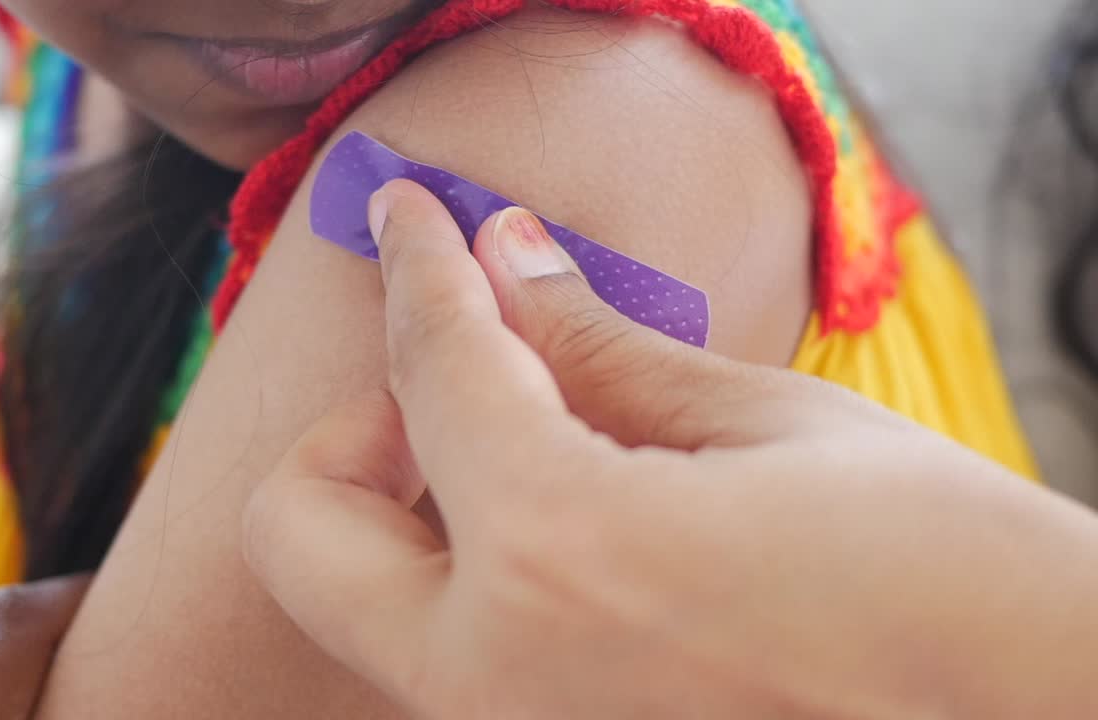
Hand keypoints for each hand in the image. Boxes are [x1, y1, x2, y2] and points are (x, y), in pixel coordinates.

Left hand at [244, 180, 1097, 718]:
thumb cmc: (950, 582)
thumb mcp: (770, 430)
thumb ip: (602, 347)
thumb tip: (508, 258)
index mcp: (561, 557)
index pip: (434, 368)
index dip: (419, 272)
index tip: (414, 223)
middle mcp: (494, 683)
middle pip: (300, 532)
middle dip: (361, 438)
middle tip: (470, 391)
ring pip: (368, 611)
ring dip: (415, 515)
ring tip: (542, 458)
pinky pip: (449, 664)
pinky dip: (472, 586)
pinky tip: (576, 543)